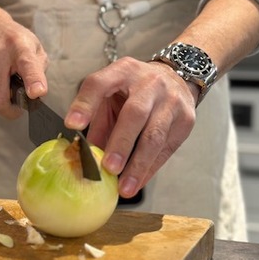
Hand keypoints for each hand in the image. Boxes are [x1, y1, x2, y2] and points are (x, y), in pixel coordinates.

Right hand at [0, 3, 47, 118]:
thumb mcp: (34, 47)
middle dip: (9, 111)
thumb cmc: (13, 40)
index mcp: (20, 46)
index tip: (36, 93)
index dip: (33, 81)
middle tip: (17, 108)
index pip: (27, 65)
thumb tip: (36, 94)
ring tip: (5, 87)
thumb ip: (39, 71)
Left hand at [65, 57, 198, 198]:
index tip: (72, 125)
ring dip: (138, 165)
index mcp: (123, 71)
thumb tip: (80, 155)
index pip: (100, 83)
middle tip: (108, 168)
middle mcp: (149, 82)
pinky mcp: (186, 119)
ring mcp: (171, 101)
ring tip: (124, 188)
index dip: (85, 104)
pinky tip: (137, 183)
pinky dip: (150, 169)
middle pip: (135, 113)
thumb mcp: (111, 96)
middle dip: (121, 143)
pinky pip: (167, 149)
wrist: (177, 79)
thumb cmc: (133, 92)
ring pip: (155, 135)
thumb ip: (96, 121)